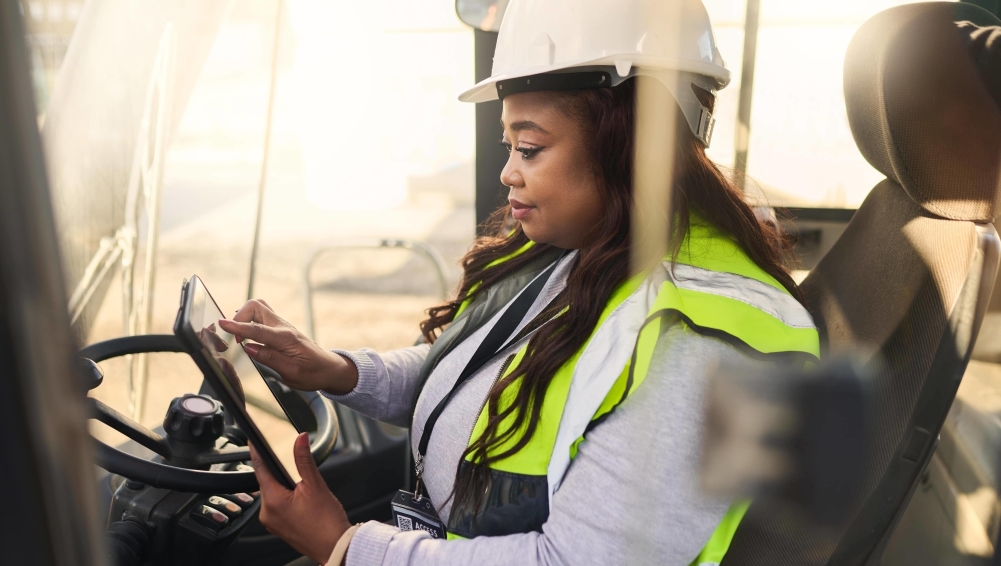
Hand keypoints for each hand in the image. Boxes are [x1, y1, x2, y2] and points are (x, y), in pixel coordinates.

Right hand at [218, 299, 357, 394]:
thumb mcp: (292, 372)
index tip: (222, 324)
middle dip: (239, 317)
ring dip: (244, 318)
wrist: (329, 368)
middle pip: (255, 306)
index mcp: (286, 339)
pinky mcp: (280, 328)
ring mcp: (282, 325)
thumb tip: (248, 348)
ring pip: (258, 308)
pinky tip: (248, 336)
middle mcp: (283, 327)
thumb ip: (269, 358)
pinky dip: (250, 321)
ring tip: (242, 338)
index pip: (257, 329)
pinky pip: (261, 317)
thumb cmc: (313, 372)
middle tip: (237, 339)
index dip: (238, 326)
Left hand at [249, 432, 350, 563]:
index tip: (254, 438)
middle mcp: (267, 513)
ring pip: (273, 493)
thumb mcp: (316, 485)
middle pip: (266, 481)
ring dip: (283, 484)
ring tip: (302, 485)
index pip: (259, 468)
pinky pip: (277, 505)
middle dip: (278, 470)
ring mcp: (272, 522)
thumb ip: (304, 459)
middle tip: (292, 463)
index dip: (257, 451)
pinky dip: (286, 497)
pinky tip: (301, 498)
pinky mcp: (279, 527)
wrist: (336, 547)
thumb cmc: (327, 523)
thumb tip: (300, 439)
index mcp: (272, 501)